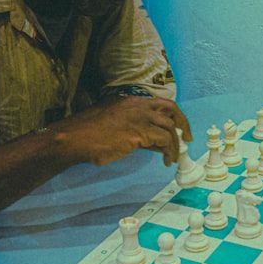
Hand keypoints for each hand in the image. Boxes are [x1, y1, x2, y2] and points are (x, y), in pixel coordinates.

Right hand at [55, 96, 192, 166]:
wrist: (74, 138)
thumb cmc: (90, 134)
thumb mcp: (116, 125)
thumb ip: (138, 129)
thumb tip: (157, 143)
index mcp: (131, 102)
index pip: (161, 103)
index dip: (174, 115)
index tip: (180, 128)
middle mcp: (137, 106)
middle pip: (171, 109)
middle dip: (183, 124)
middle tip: (187, 139)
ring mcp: (138, 118)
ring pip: (169, 128)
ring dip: (175, 145)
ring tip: (172, 159)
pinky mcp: (137, 133)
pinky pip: (163, 141)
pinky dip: (168, 152)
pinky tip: (165, 161)